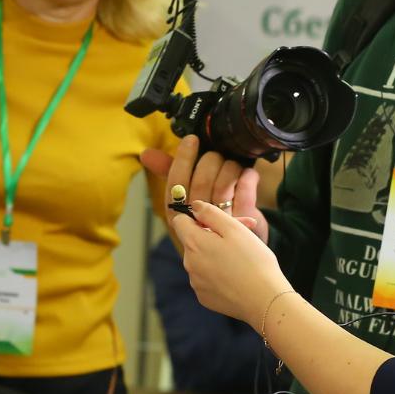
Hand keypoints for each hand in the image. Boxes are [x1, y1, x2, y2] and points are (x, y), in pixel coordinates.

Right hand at [141, 135, 265, 244]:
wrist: (239, 253)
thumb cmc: (209, 217)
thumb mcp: (187, 196)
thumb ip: (169, 172)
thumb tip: (147, 153)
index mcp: (179, 213)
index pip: (176, 183)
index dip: (183, 159)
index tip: (191, 140)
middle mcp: (197, 222)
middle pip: (202, 181)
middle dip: (211, 161)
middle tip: (216, 155)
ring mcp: (220, 226)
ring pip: (224, 184)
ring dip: (230, 167)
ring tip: (232, 165)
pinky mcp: (244, 227)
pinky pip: (246, 193)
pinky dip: (248, 178)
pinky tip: (247, 174)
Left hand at [173, 199, 290, 323]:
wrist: (264, 300)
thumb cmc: (253, 261)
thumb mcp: (234, 229)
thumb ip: (211, 213)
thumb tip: (195, 206)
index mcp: (194, 244)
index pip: (180, 221)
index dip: (197, 216)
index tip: (216, 220)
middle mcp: (189, 264)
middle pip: (194, 241)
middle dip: (213, 235)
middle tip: (242, 234)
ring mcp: (195, 283)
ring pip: (201, 259)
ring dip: (217, 253)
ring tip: (243, 256)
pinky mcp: (204, 297)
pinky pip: (207, 278)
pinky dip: (219, 273)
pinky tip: (238, 275)